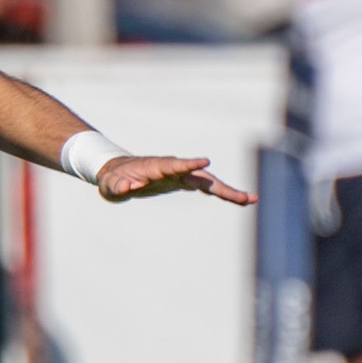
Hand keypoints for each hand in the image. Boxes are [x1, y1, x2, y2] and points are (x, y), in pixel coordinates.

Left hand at [96, 154, 255, 206]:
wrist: (118, 173)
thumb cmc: (113, 179)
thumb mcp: (111, 186)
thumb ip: (119, 186)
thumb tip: (127, 187)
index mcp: (156, 167)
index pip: (174, 165)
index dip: (188, 164)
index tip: (205, 162)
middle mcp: (173, 169)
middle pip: (200, 176)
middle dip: (221, 187)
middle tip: (243, 197)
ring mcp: (181, 175)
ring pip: (208, 182)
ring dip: (228, 191)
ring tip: (250, 200)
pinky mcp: (184, 182)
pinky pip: (206, 188)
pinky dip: (221, 193)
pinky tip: (240, 200)